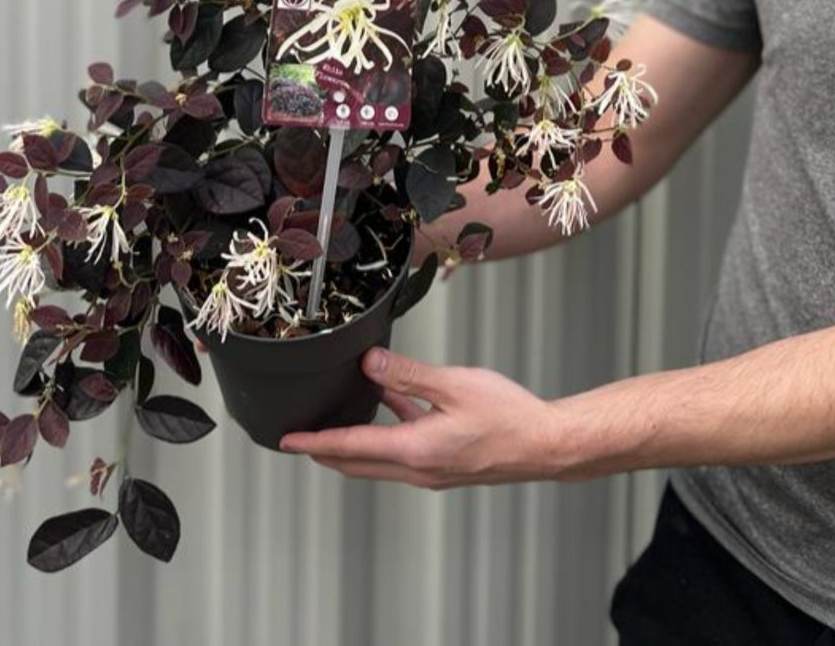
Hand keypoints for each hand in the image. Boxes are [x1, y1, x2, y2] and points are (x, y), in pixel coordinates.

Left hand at [278, 347, 568, 487]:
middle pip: (357, 462)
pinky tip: (391, 403)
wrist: (547, 445)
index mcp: (415, 450)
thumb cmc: (509, 416)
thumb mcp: (453, 385)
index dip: (315, 441)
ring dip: (354, 444)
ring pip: (379, 459)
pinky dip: (388, 431)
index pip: (351, 446)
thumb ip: (407, 374)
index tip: (287, 440)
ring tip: (332, 424)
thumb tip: (369, 363)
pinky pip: (404, 449)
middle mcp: (418, 469)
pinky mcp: (446, 463)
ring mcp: (433, 470)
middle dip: (324, 450)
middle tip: (297, 438)